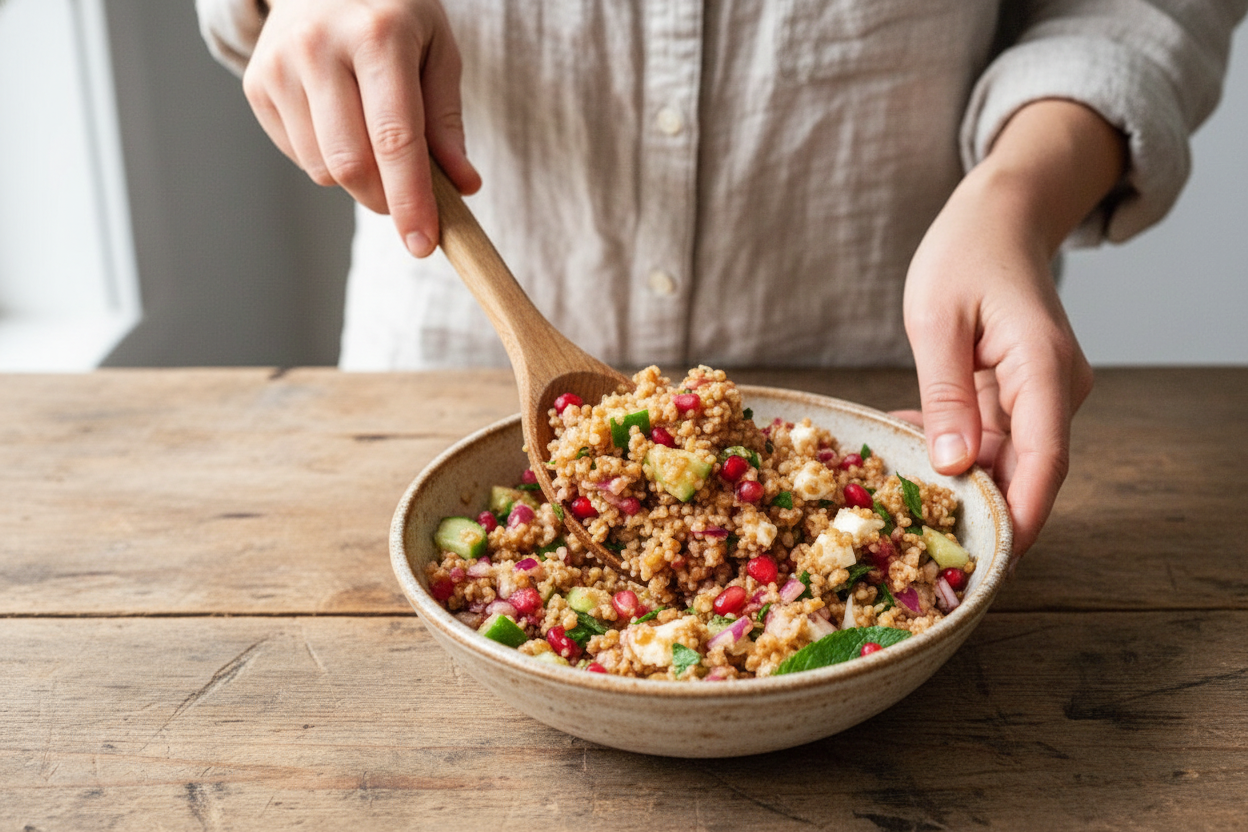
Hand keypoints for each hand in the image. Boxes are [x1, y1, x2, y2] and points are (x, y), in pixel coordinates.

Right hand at [243, 0, 479, 256]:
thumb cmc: (394, 15)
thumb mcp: (437, 51)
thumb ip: (448, 121)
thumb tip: (463, 187)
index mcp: (377, 37)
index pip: (395, 139)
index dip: (410, 199)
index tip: (423, 244)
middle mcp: (319, 48)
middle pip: (350, 165)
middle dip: (385, 200)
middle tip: (407, 202)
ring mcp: (280, 67)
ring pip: (322, 169)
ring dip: (357, 179)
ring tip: (372, 137)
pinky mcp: (256, 84)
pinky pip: (299, 156)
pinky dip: (328, 159)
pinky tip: (340, 121)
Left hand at [900, 100, 1123, 557]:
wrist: (999, 217)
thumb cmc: (965, 254)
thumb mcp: (937, 320)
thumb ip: (946, 394)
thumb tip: (955, 466)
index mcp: (1043, 367)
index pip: (1044, 459)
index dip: (1020, 517)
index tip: (991, 563)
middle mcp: (1056, 387)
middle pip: (1026, 469)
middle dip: (976, 507)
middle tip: (913, 537)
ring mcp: (1043, 393)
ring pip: (1004, 457)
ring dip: (952, 473)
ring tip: (889, 477)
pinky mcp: (1023, 393)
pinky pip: (991, 436)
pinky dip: (950, 445)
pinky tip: (901, 436)